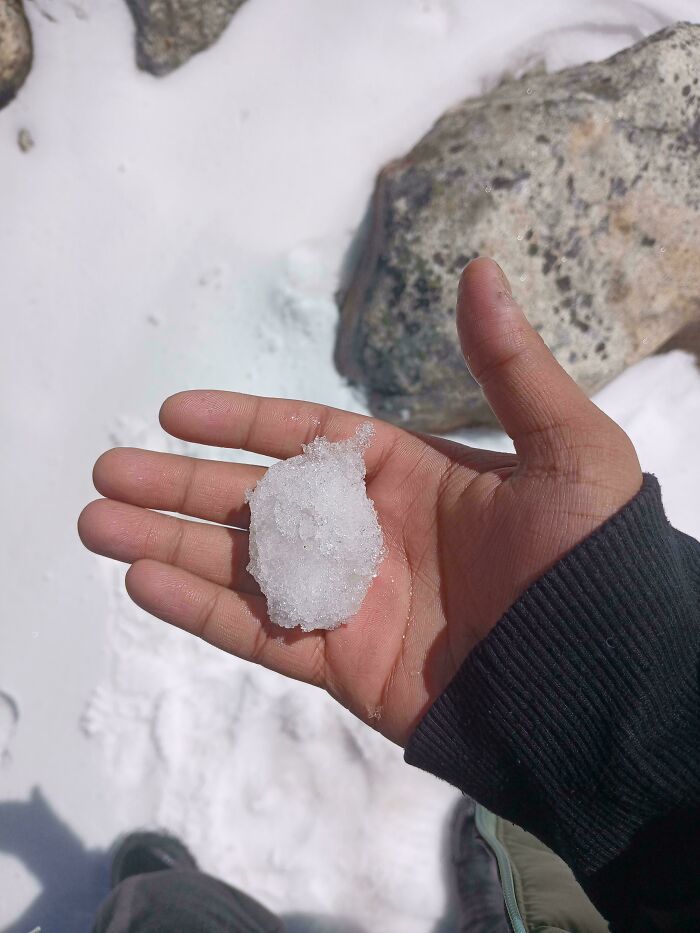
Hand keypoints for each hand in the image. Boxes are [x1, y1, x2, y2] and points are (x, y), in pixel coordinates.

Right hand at [78, 257, 641, 746]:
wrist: (602, 678)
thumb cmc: (590, 558)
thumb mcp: (567, 447)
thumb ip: (510, 367)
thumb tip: (479, 269)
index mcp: (405, 475)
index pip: (303, 438)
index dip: (240, 423)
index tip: (175, 410)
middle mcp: (365, 532)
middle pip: (252, 501)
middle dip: (179, 486)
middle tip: (106, 473)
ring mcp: (347, 598)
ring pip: (239, 566)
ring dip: (168, 545)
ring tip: (97, 526)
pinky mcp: (341, 660)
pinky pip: (257, 631)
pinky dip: (200, 610)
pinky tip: (144, 584)